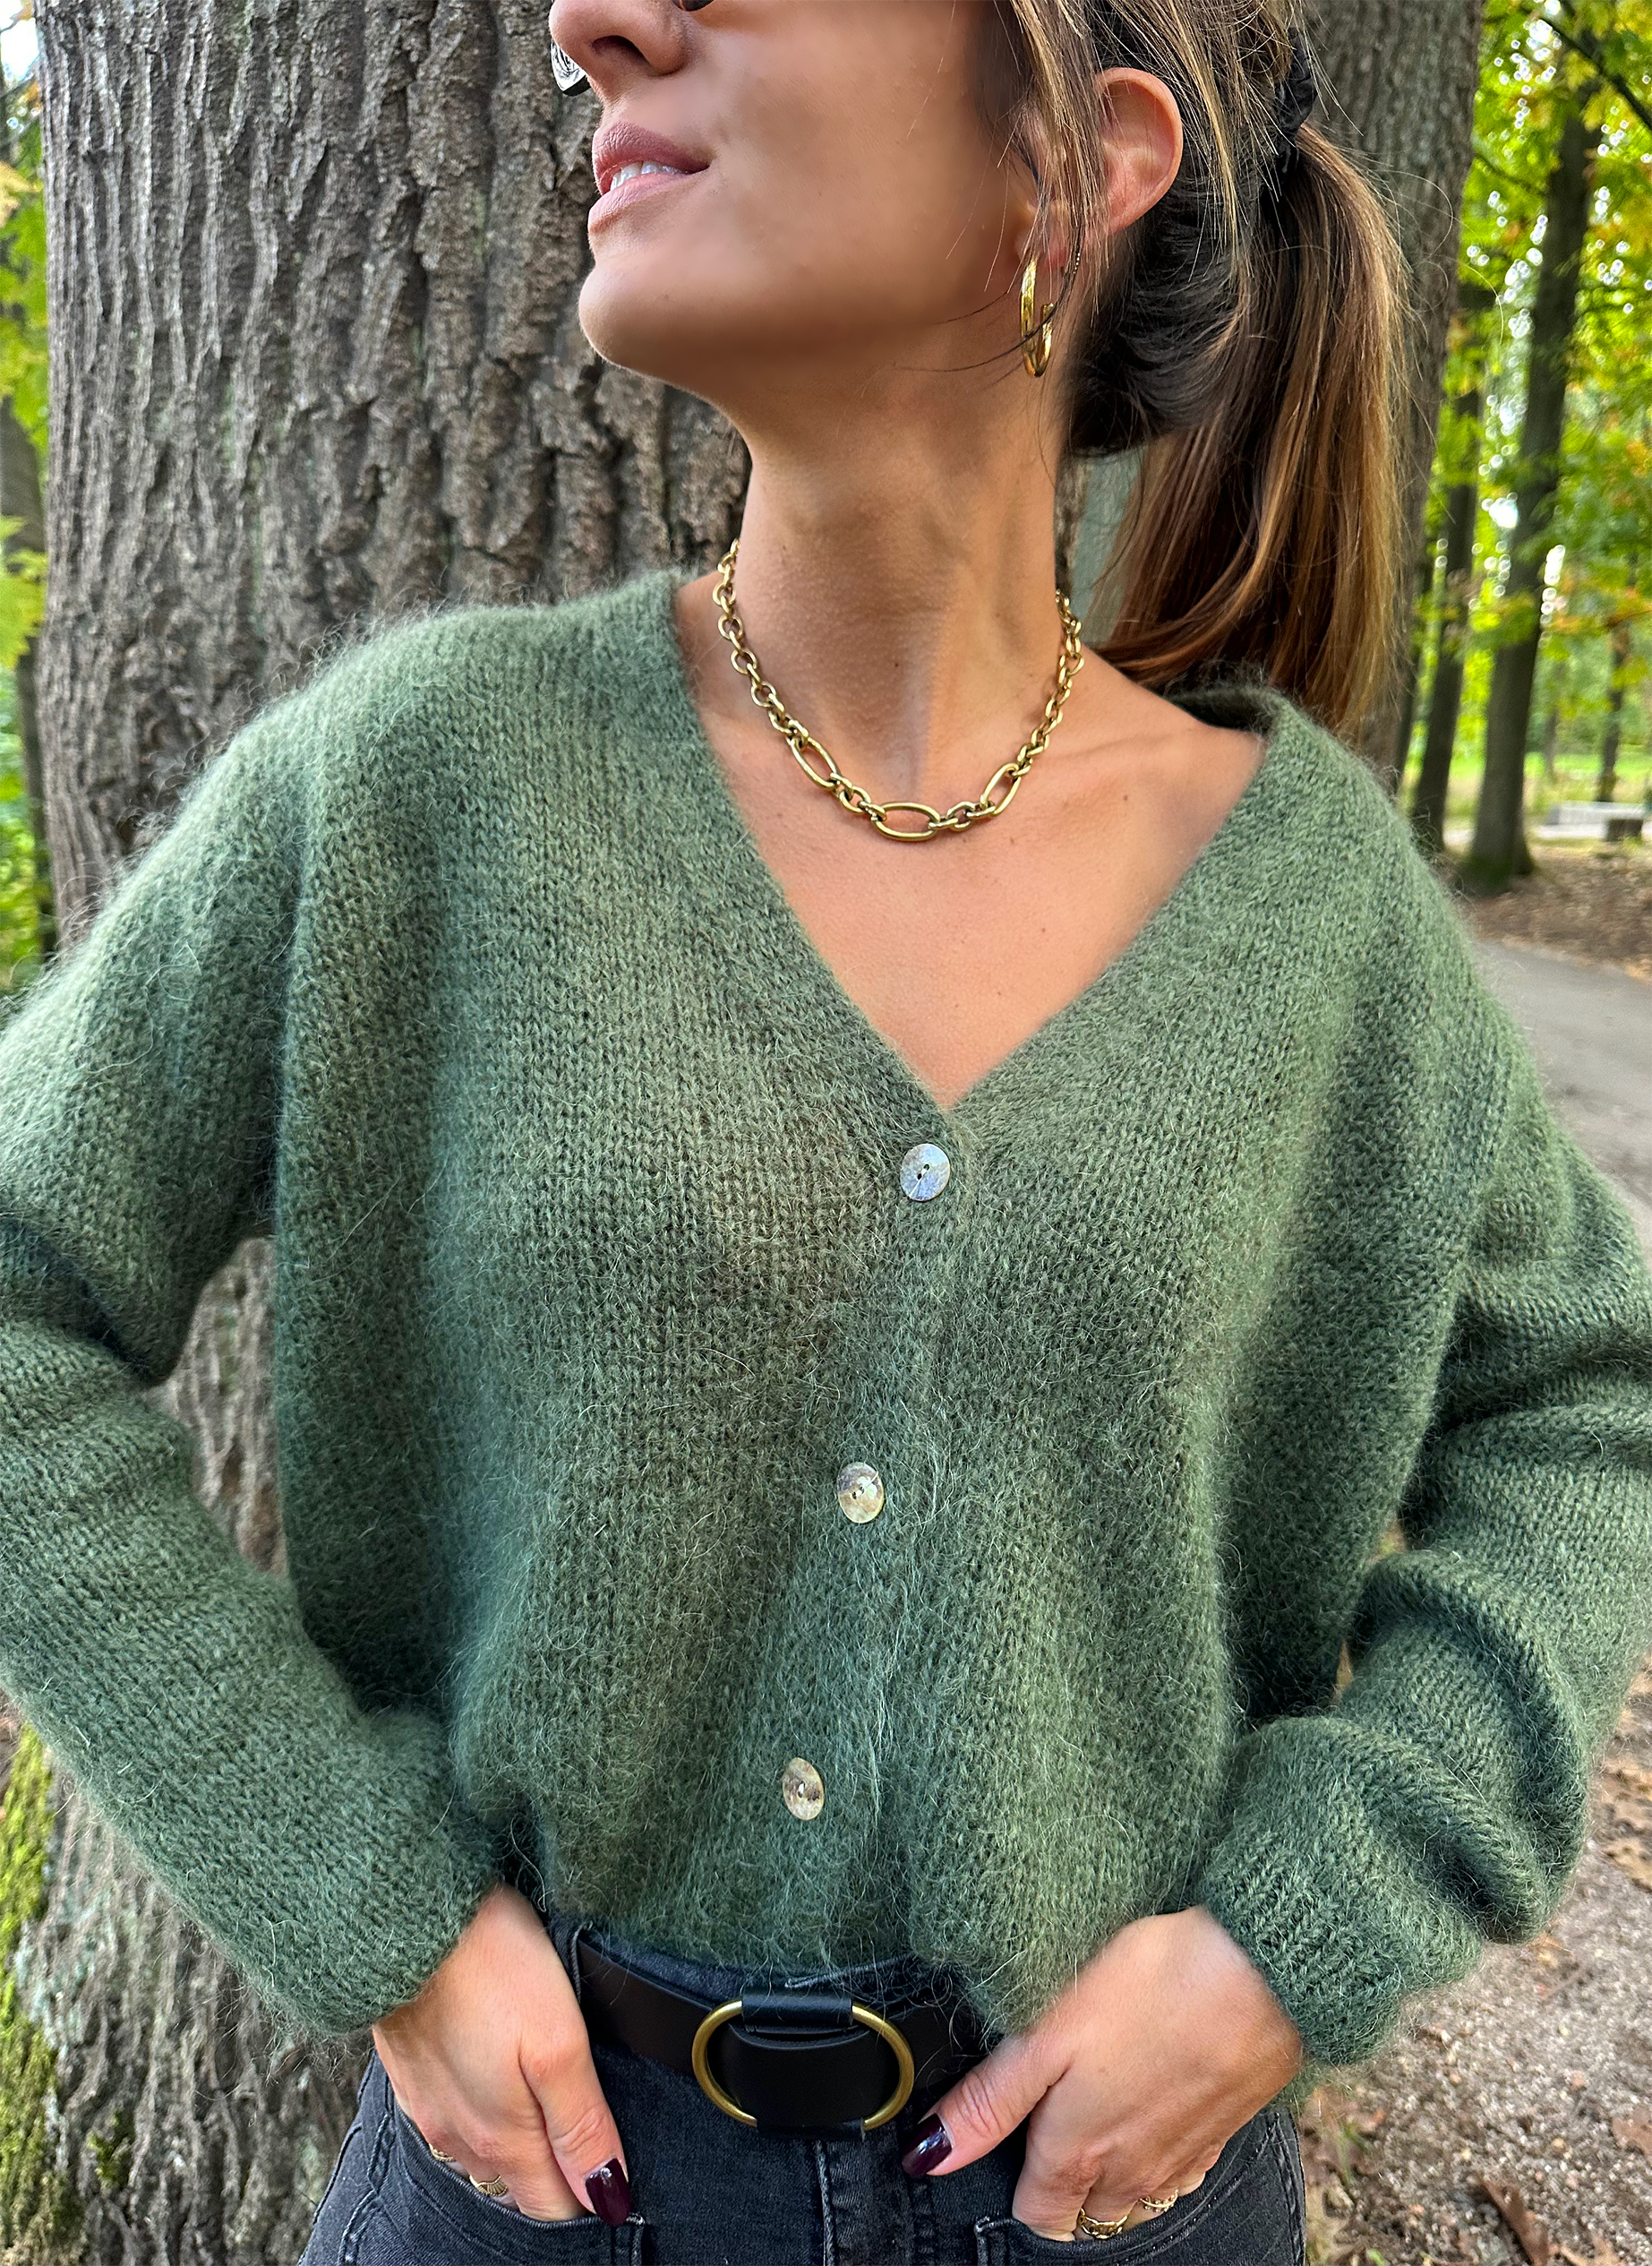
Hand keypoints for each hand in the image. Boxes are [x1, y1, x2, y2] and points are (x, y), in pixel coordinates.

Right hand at [371, 1880, 631, 2225]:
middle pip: (521, 2184)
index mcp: (503, 2141)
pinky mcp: (414, 2074)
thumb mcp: (558, 2044)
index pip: (554, 2209)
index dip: (592, 2194)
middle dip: (558, 2171)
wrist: (402, 1917)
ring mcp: (431, 2108)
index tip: (618, 2165)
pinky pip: (458, 2113)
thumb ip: (582, 2126)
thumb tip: (610, 2198)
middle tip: (591, 2126)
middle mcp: (462, 2138)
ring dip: (522, 2137)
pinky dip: (487, 2105)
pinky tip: (501, 2068)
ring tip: (550, 2094)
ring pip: (488, 2150)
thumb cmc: (489, 1967)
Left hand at [899, 1906, 1303, 2240]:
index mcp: (1078, 2151)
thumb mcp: (1046, 2033)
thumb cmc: (1148, 1988)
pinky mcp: (1219, 2131)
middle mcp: (1130, 2171)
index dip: (1013, 2185)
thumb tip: (927, 2155)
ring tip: (1095, 2119)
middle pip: (1084, 2211)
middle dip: (1061, 2188)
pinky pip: (1176, 2170)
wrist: (1261, 1970)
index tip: (1005, 2147)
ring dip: (1109, 2175)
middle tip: (1047, 2127)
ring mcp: (1180, 2157)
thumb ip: (989, 2101)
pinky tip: (1150, 2110)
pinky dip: (1155, 2154)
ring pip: (1131, 2196)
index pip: (1036, 2214)